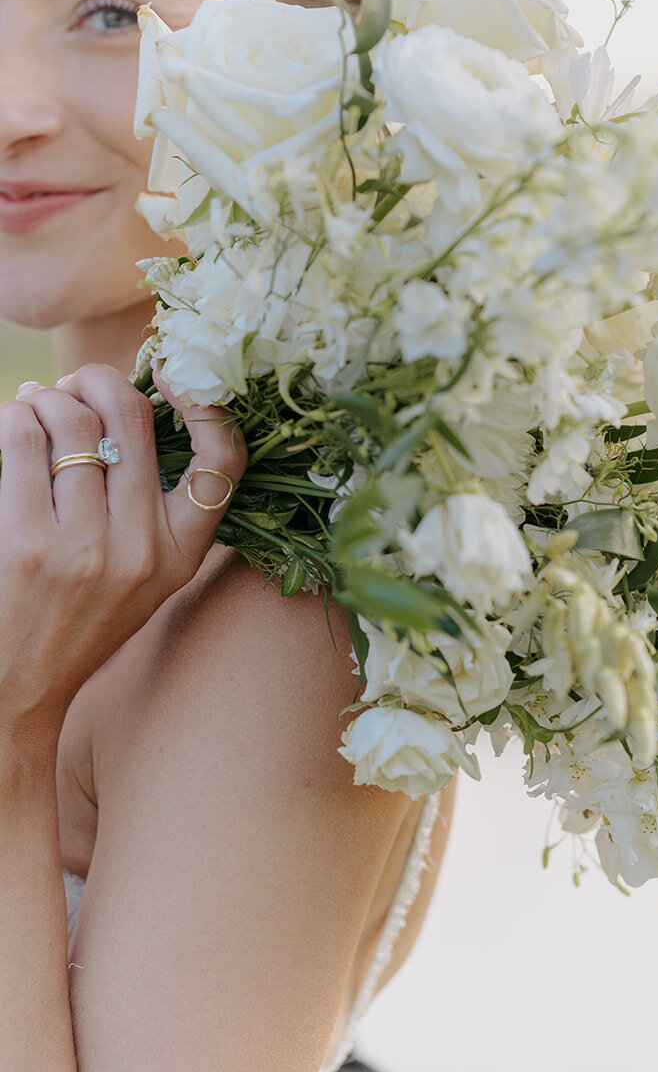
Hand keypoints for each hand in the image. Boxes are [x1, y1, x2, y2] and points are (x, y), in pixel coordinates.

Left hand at [0, 364, 246, 744]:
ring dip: (49, 398)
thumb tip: (121, 405)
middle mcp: (142, 550)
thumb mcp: (143, 580)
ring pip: (73, 423)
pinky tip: (15, 421)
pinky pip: (23, 442)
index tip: (171, 376)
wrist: (14, 695)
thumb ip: (151, 509)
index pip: (223, 463)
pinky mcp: (27, 545)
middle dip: (98, 379)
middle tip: (76, 383)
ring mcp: (86, 549)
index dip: (206, 405)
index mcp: (181, 555)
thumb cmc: (75, 626)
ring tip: (36, 405)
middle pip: (131, 418)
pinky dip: (16, 416)